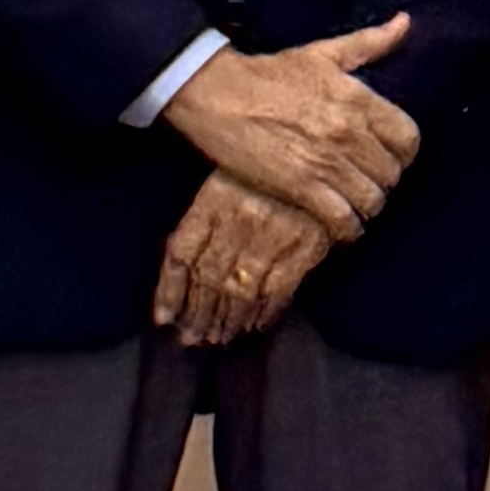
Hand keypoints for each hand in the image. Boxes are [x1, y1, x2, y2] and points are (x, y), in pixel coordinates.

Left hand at [153, 170, 333, 346]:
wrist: (324, 151)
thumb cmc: (269, 165)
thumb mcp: (230, 175)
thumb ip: (208, 215)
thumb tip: (184, 264)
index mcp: (213, 199)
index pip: (181, 254)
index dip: (169, 290)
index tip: (164, 318)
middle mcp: (238, 219)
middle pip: (208, 278)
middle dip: (198, 314)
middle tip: (193, 338)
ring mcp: (272, 234)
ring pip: (239, 289)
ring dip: (228, 319)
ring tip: (219, 337)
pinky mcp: (306, 245)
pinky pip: (278, 289)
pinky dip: (265, 312)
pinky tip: (256, 324)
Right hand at [163, 15, 421, 242]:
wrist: (217, 95)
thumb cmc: (270, 73)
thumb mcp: (323, 52)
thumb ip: (370, 42)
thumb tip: (405, 23)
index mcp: (359, 100)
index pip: (408, 139)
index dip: (403, 152)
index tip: (390, 155)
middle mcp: (350, 134)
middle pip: (391, 174)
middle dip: (382, 180)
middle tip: (367, 181)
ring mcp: (327, 164)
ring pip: (372, 201)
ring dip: (366, 206)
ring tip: (354, 204)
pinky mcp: (301, 189)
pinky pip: (342, 221)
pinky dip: (347, 229)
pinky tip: (342, 227)